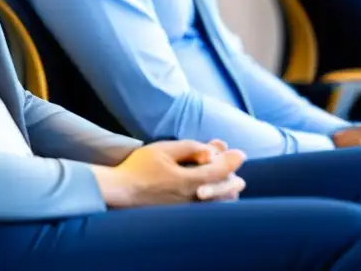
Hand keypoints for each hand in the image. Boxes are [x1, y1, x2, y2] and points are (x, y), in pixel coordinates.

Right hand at [92, 139, 246, 208]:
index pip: (219, 172)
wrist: (121, 192)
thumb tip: (210, 151)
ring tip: (231, 181)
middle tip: (238, 167)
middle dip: (232, 176)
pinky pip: (207, 208)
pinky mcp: (180, 213)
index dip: (231, 161)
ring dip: (226, 189)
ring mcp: (187, 208)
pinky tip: (212, 191)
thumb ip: (189, 148)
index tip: (240, 153)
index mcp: (188, 182)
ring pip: (217, 202)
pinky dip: (216, 198)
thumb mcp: (163, 150)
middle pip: (223, 190)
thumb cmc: (139, 168)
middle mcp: (192, 198)